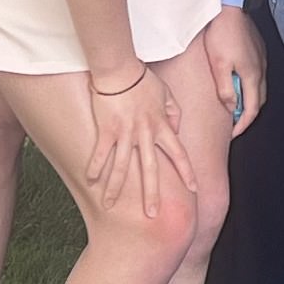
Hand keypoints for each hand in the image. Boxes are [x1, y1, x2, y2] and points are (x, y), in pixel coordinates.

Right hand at [85, 63, 193, 223]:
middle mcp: (145, 133)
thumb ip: (174, 111)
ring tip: (110, 205)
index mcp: (162, 126)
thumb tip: (177, 126)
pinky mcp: (107, 129)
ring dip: (116, 188)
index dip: (187, 172)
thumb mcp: (166, 93)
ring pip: (122, 167)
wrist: (120, 68)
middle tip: (152, 215)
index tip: (194, 189)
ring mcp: (125, 133)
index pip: (179, 153)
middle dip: (152, 194)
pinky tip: (90, 181)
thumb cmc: (143, 79)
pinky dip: (94, 167)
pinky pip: (100, 153)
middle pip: (150, 169)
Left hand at [198, 5, 265, 132]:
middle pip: (259, 101)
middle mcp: (261, 69)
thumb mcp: (218, 65)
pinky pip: (258, 75)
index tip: (233, 134)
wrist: (230, 7)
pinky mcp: (258, 50)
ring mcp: (262, 59)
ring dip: (249, 100)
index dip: (243, 125)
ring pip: (260, 88)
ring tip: (234, 105)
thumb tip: (231, 107)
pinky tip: (238, 83)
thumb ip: (225, 89)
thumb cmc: (222, 33)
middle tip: (234, 124)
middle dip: (248, 116)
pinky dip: (250, 86)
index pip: (251, 110)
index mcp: (252, 75)